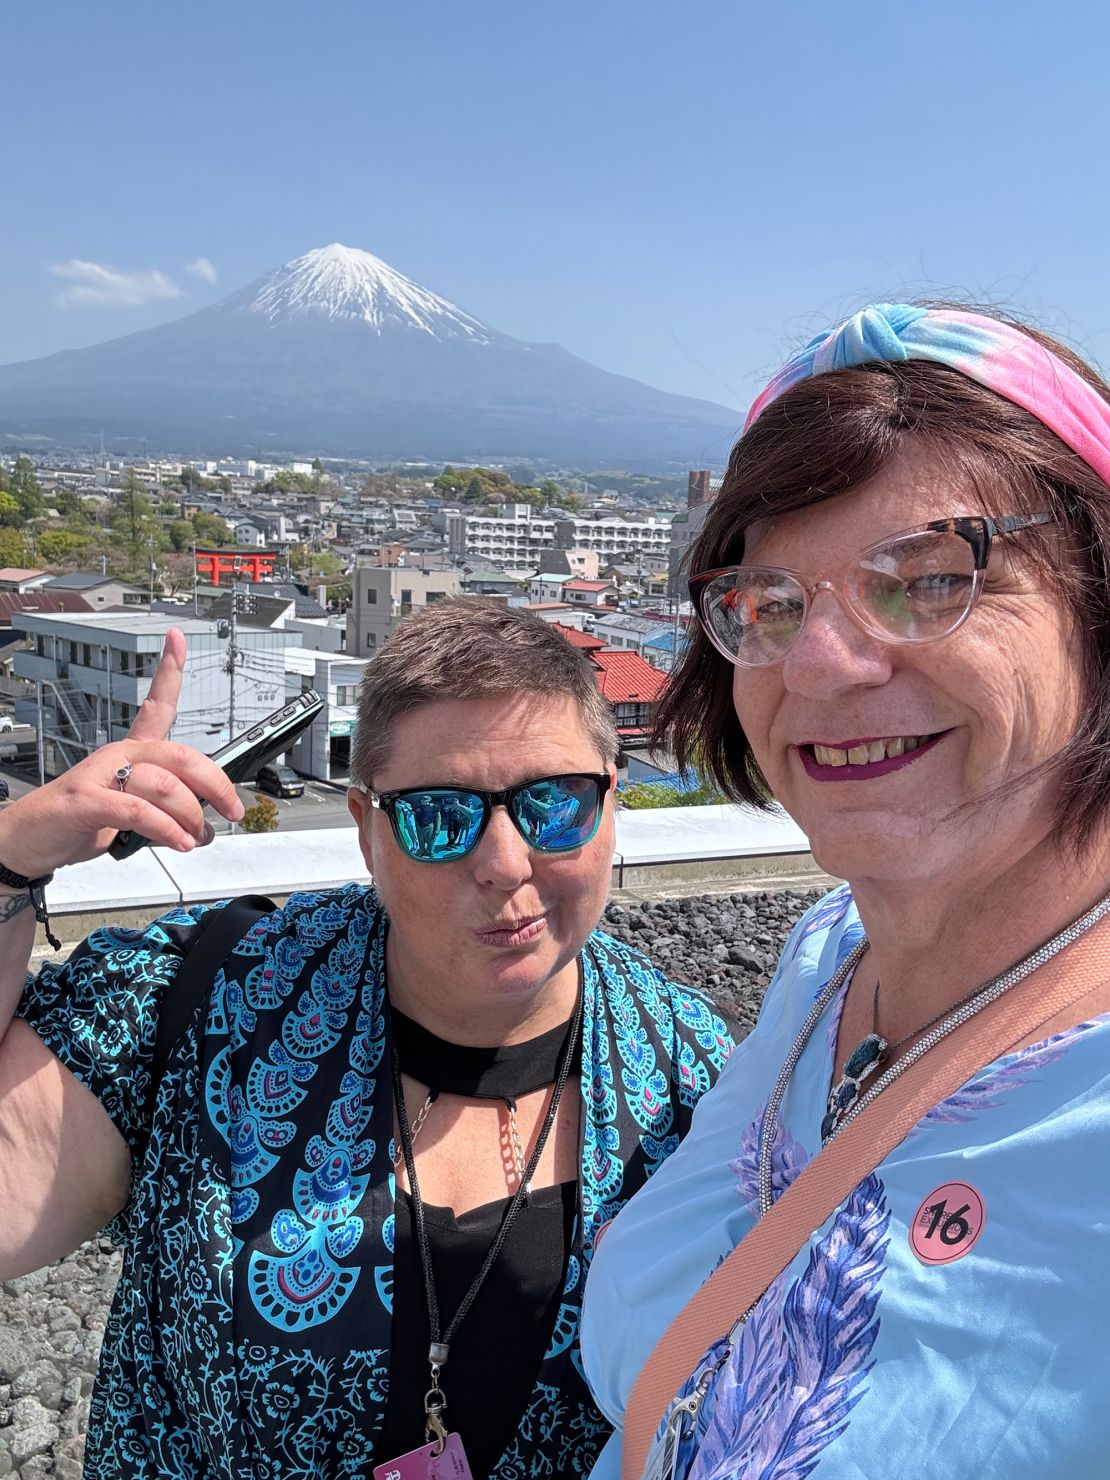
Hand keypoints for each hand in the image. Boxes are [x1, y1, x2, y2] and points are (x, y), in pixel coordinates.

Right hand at [0, 629, 243, 878]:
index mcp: (130, 751)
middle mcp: (118, 754)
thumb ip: (165, 810)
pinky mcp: (87, 801)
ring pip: (164, 784)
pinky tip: (177, 842)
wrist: (27, 840)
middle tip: (231, 810)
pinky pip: (139, 811)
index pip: (156, 704)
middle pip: (180, 755)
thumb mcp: (131, 814)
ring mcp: (100, 774)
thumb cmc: (78, 821)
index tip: (178, 638)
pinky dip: (165, 829)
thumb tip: (201, 826)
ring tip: (195, 837)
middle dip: (215, 784)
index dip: (168, 669)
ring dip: (190, 815)